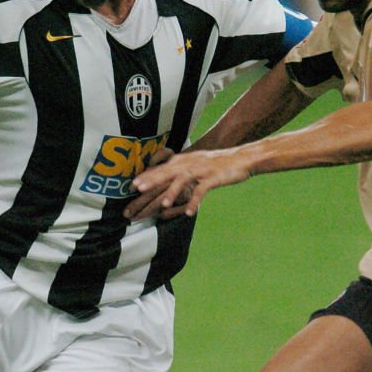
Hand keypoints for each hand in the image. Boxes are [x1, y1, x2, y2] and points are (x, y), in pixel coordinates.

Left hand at [126, 147, 252, 220]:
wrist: (241, 158)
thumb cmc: (217, 164)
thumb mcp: (195, 165)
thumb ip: (180, 172)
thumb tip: (166, 184)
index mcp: (183, 161)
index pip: (160, 169)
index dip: (145, 178)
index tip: (131, 187)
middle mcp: (189, 163)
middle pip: (166, 173)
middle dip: (151, 182)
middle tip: (137, 191)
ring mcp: (201, 170)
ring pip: (182, 180)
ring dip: (172, 192)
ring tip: (163, 205)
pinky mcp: (213, 177)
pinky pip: (202, 190)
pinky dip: (195, 201)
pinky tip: (190, 213)